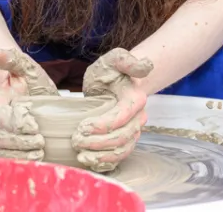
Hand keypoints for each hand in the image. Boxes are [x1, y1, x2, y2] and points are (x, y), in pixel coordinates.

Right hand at [0, 48, 57, 161]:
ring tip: (40, 148)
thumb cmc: (34, 84)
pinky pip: (7, 158)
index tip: (34, 124)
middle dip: (20, 139)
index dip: (14, 121)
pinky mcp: (5, 148)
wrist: (41, 100)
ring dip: (22, 151)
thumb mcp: (28, 69)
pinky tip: (36, 157)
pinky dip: (21, 159)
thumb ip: (12, 60)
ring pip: (2, 147)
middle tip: (40, 139)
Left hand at [74, 48, 153, 172]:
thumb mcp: (115, 59)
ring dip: (101, 156)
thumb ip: (128, 60)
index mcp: (136, 99)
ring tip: (81, 155)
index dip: (102, 126)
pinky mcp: (125, 140)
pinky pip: (119, 156)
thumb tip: (147, 66)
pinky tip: (90, 161)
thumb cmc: (111, 70)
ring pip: (121, 150)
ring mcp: (133, 131)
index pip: (121, 118)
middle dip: (97, 143)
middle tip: (76, 140)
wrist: (115, 81)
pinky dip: (105, 162)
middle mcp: (138, 118)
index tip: (82, 126)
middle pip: (120, 137)